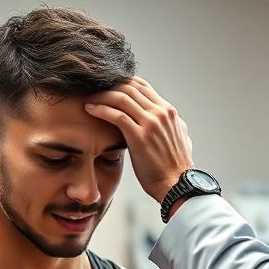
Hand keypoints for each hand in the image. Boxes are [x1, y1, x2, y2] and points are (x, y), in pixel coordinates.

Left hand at [85, 76, 193, 201]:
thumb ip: (172, 126)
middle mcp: (160, 112)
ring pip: (121, 98)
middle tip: (92, 89)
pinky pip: (116, 115)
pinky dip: (101, 109)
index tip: (106, 87)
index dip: (121, 82)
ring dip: (101, 95)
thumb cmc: (174, 169)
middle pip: (129, 87)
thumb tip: (169, 121)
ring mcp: (151, 123)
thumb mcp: (180, 139)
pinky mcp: (140, 136)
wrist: (178, 186)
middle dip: (108, 86)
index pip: (142, 85)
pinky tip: (89, 109)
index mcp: (168, 111)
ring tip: (88, 98)